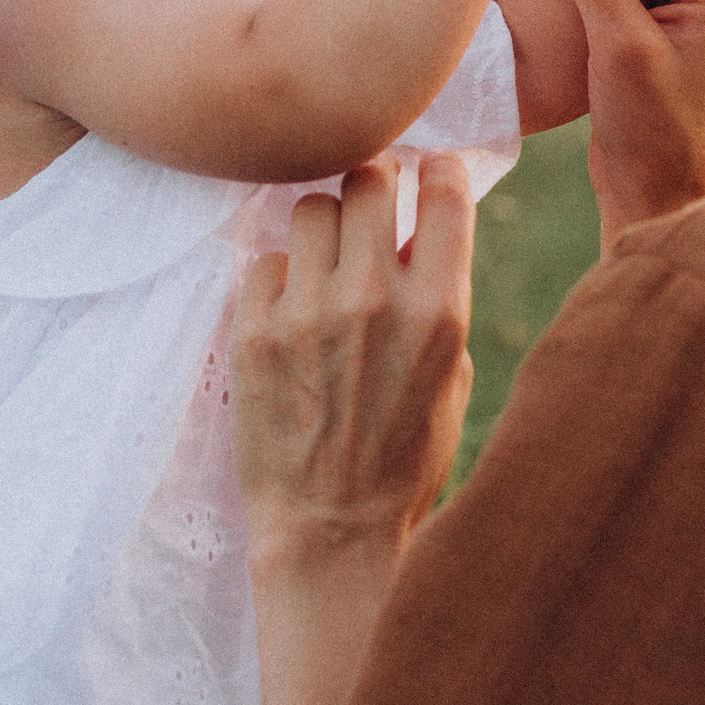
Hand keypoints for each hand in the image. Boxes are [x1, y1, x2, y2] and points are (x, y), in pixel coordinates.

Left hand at [233, 154, 476, 704]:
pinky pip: (264, 261)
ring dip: (320, 232)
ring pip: (308, 210)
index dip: (434, 171)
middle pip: (367, 179)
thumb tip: (415, 232)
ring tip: (323, 270)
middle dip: (370, 186)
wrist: (331, 533)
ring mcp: (308, 312)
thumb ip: (436, 299)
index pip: (442, 191)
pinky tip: (289, 316)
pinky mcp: (253, 330)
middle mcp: (375, 299)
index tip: (425, 173)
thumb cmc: (402, 460)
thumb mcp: (451, 377)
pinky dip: (279, 280)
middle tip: (366, 206)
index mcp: (439, 310)